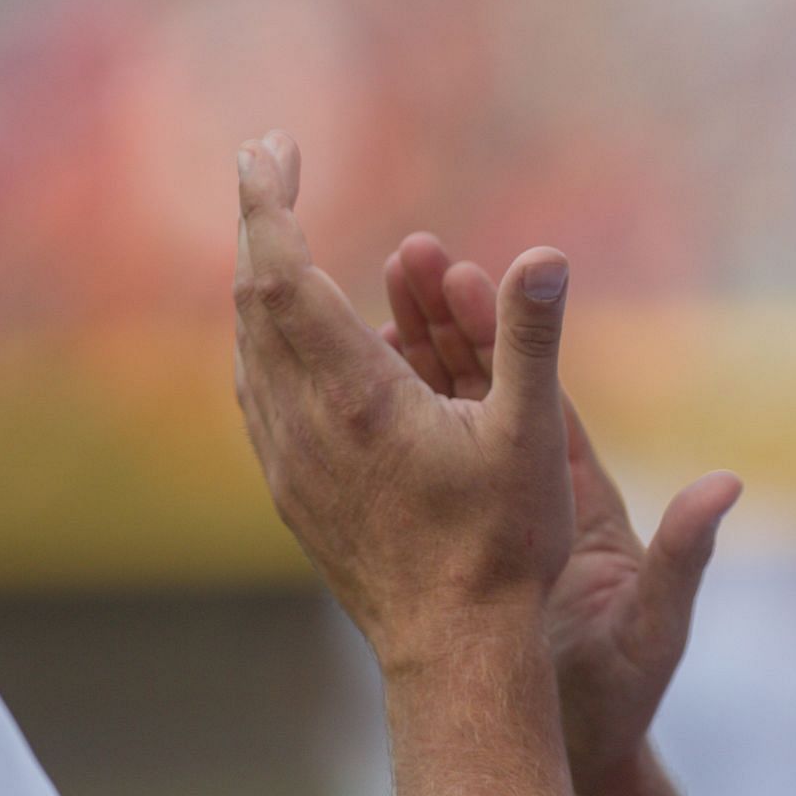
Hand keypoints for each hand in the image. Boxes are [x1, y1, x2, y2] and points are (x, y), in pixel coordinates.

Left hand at [233, 130, 576, 666]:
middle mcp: (303, 422)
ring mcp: (289, 461)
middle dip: (260, 222)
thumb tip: (546, 251)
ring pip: (249, 348)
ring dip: (262, 282)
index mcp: (354, 395)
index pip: (281, 273)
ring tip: (282, 236)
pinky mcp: (295, 490)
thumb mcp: (534, 434)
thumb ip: (532, 335)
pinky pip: (261, 392)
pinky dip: (270, 338)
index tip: (269, 144)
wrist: (455, 651)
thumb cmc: (503, 546)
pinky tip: (295, 338)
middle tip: (274, 163)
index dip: (266, 201)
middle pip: (254, 299)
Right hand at [380, 231, 741, 789]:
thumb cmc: (620, 697)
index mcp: (581, 498)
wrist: (571, 751)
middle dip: (450, 321)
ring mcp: (490, 512)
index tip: (478, 275)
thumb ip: (684, 558)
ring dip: (410, 356)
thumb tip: (725, 485)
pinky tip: (345, 383)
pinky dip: (385, 424)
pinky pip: (415, 468)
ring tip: (371, 293)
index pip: (543, 397)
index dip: (512, 335)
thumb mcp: (652, 626)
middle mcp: (535, 492)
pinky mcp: (452, 540)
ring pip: (445, 418)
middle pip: (491, 386)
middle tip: (408, 254)